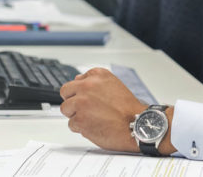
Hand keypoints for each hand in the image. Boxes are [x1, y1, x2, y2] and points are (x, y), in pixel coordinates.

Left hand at [60, 68, 175, 154]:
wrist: (136, 124)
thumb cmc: (128, 108)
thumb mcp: (113, 84)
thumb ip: (94, 81)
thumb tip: (77, 80)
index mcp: (97, 75)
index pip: (75, 82)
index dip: (80, 93)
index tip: (88, 99)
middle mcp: (87, 86)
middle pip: (65, 93)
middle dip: (73, 102)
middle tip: (86, 110)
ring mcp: (81, 103)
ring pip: (66, 109)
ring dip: (76, 115)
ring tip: (93, 118)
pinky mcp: (79, 119)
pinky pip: (71, 124)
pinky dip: (81, 128)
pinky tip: (94, 126)